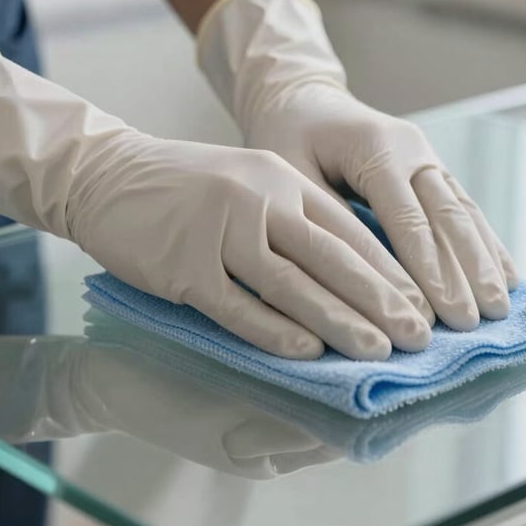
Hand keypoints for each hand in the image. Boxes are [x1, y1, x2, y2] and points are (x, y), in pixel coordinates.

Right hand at [0, 51, 430, 359]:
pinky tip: (307, 352)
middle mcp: (256, 200)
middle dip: (379, 299)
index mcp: (279, 179)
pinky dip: (273, 330)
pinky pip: (236, 306)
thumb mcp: (248, 179)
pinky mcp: (183, 266)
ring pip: (290, 284)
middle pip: (329, 257)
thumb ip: (293, 214)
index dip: (387, 269)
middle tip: (416, 335)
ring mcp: (219, 232)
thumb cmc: (184, 183)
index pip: (347, 229)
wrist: (106, 173)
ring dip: (338, 321)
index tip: (418, 302)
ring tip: (377, 351)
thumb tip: (347, 268)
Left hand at [198, 0, 517, 329]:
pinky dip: (486, 242)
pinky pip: (464, 207)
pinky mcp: (432, 168)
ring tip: (500, 306)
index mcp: (376, 147)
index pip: (406, 218)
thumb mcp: (289, 173)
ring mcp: (427, 156)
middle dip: (465, 271)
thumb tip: (353, 282)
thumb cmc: (289, 139)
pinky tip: (505, 274)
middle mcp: (411, 148)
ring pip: (463, 212)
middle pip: (446, 216)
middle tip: (477, 322)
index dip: (426, 269)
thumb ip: (323, 220)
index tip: (442, 314)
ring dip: (484, 261)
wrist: (303, 100)